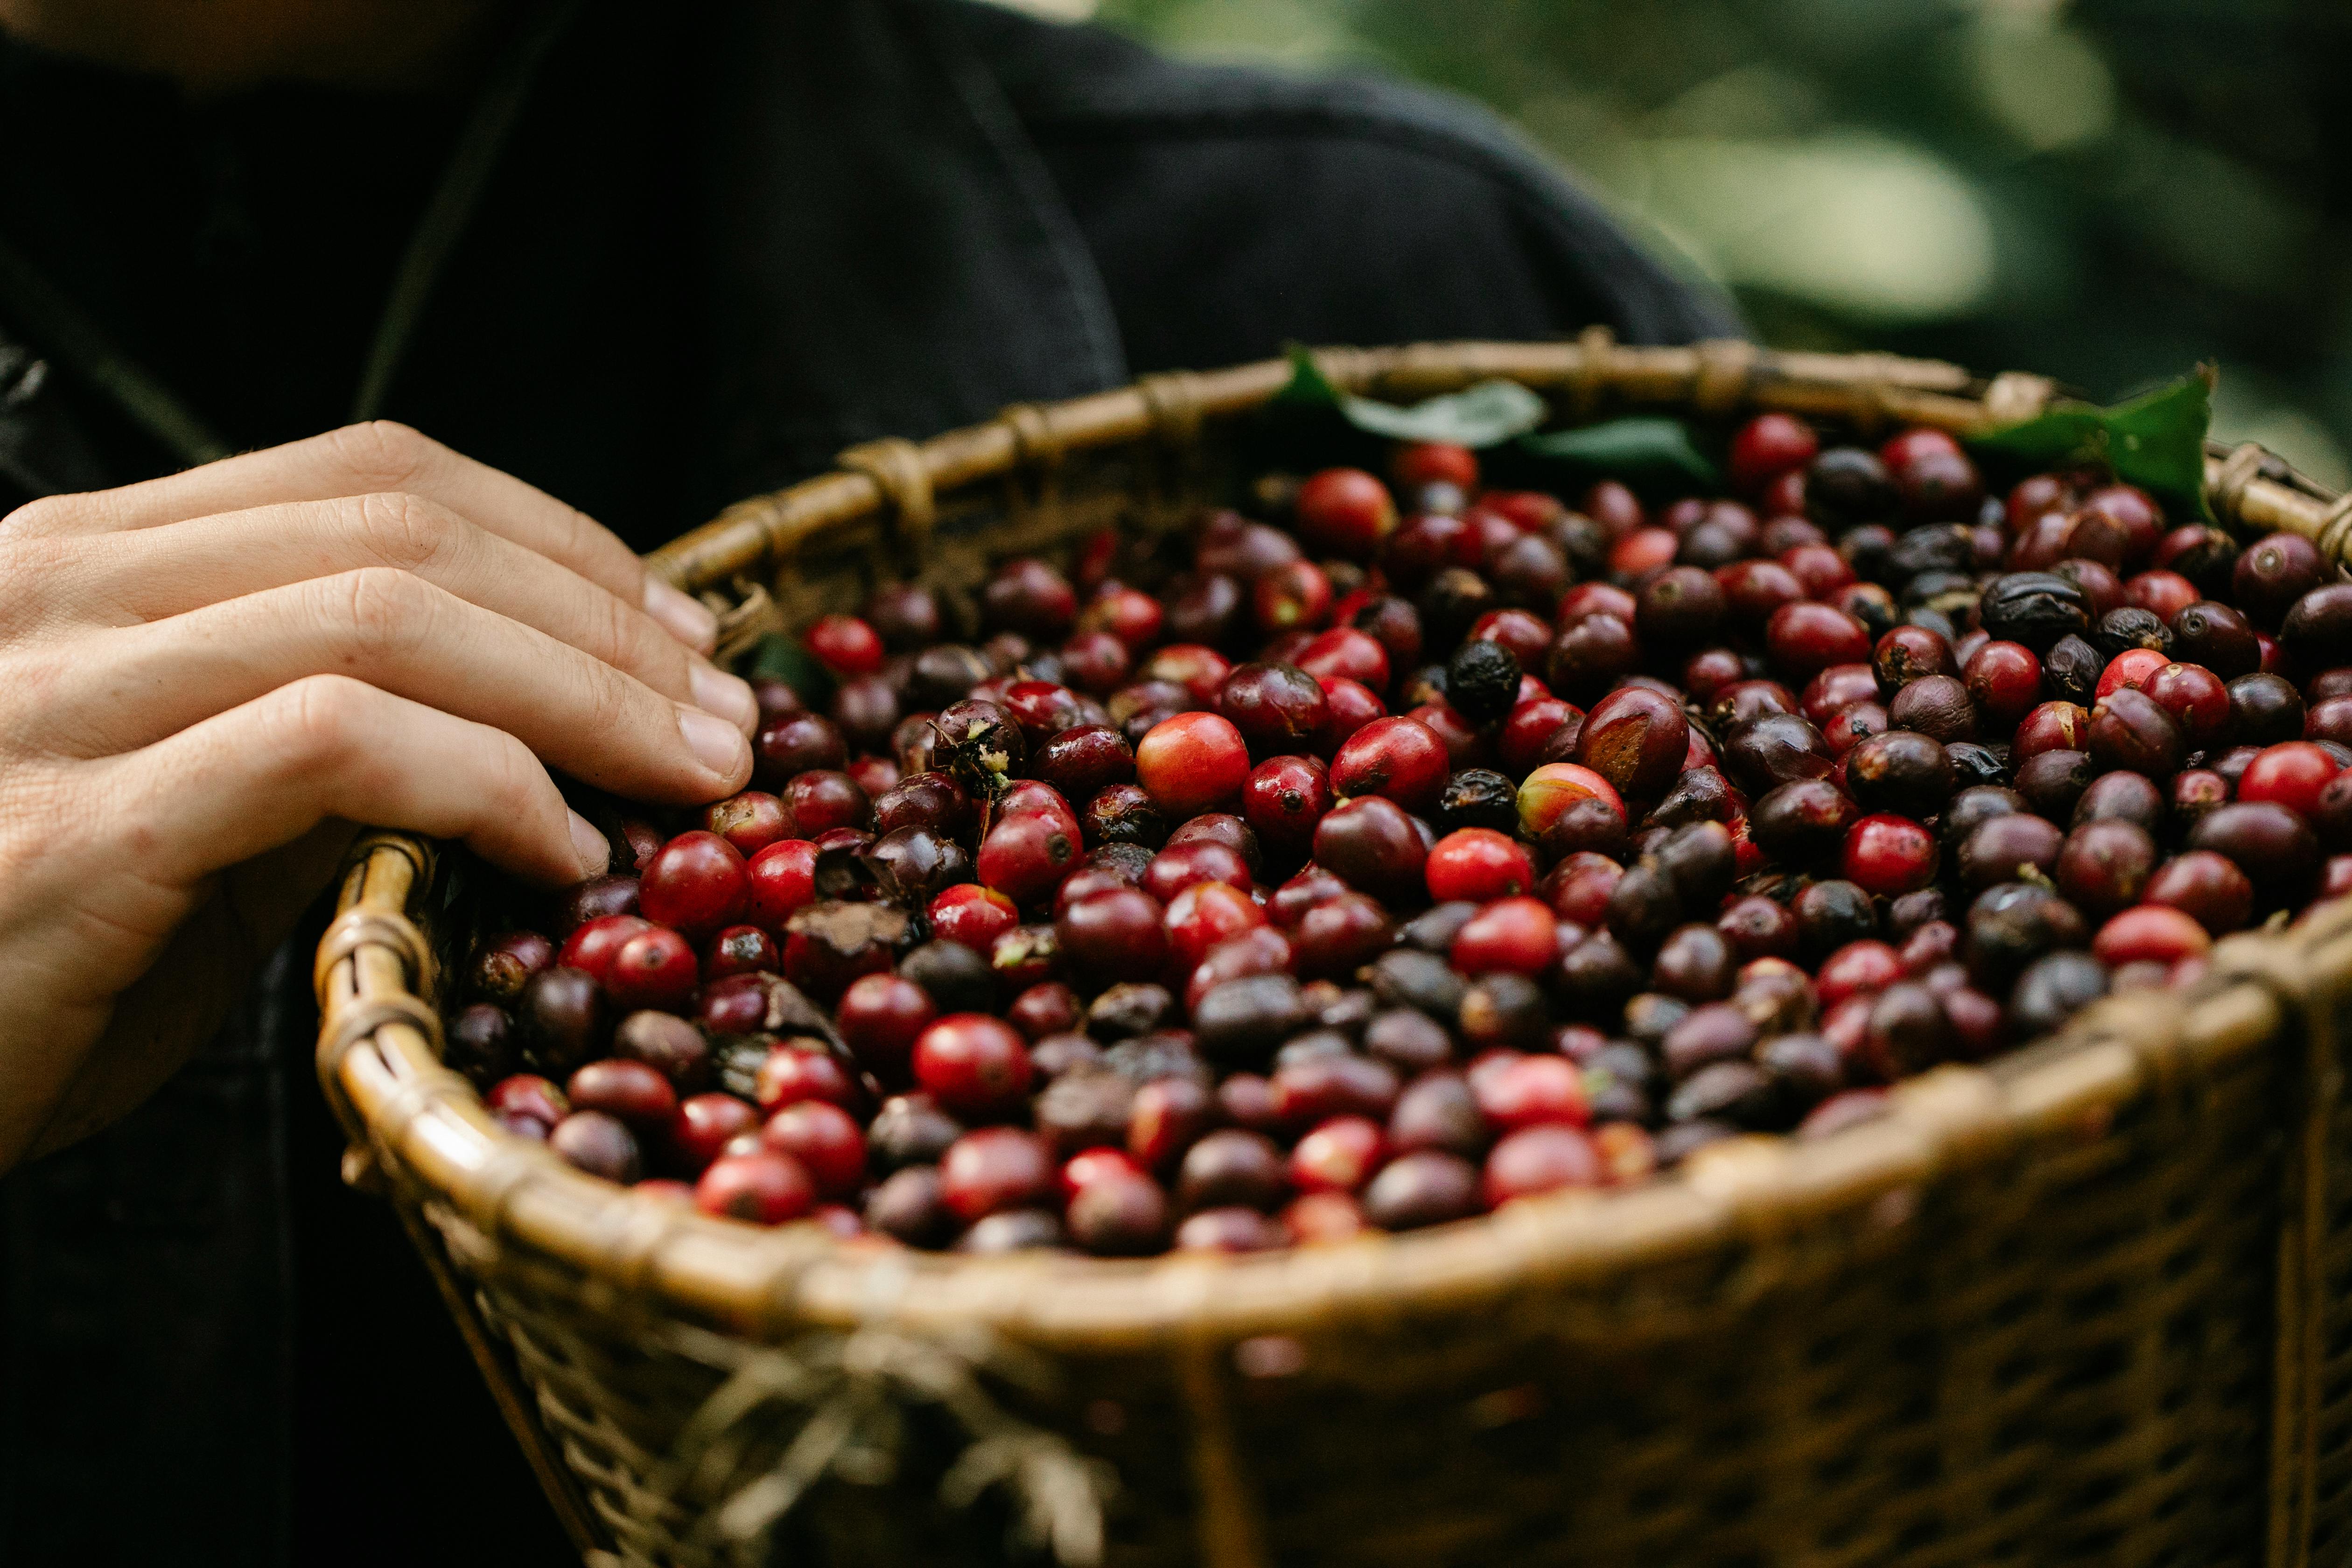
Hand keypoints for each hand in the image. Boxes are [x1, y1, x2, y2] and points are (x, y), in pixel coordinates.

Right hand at [0, 422, 755, 1169]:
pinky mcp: (79, 828)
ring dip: (580, 695)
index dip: (560, 540)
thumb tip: (528, 728)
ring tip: (689, 777)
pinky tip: (564, 849)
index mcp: (95, 560)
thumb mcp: (193, 820)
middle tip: (724, 714)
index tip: (680, 629)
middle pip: (404, 529)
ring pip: (383, 616)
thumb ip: (327, 748)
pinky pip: (332, 748)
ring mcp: (58, 697)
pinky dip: (483, 783)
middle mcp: (65, 590)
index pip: (375, 475)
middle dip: (603, 619)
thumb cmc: (22, 958)